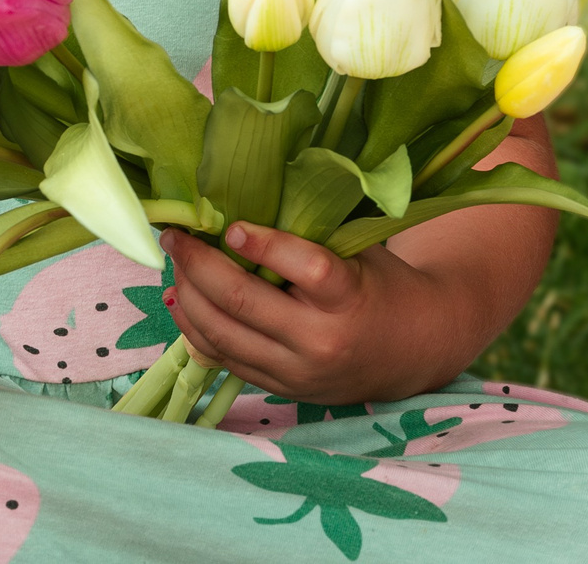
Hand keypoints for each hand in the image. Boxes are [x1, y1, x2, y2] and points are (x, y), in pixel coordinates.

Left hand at [161, 223, 461, 406]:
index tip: (230, 225)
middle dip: (197, 264)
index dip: (263, 245)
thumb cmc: (379, 284)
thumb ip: (310, 232)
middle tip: (174, 235)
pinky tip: (181, 299)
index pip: (306, 269)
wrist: (413, 350)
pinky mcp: (282, 389)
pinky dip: (195, 328)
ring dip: (188, 295)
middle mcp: (322, 341)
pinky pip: (224, 359)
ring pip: (222, 333)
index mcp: (350, 298)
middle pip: (242, 302)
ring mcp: (298, 372)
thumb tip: (241, 198)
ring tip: (175, 263)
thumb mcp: (359, 251)